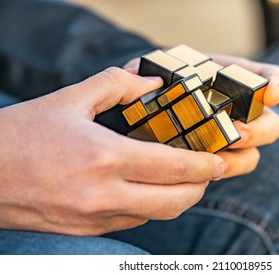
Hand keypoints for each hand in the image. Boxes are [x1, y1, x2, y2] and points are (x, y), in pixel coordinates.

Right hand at [0, 67, 226, 235]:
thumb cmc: (21, 135)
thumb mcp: (69, 99)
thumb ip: (115, 86)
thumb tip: (150, 84)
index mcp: (104, 158)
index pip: (174, 167)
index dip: (205, 166)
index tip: (220, 161)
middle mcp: (103, 194)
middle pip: (174, 201)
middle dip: (201, 187)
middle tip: (210, 172)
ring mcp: (94, 218)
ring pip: (156, 215)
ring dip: (178, 199)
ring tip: (186, 181)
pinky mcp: (86, 230)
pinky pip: (133, 222)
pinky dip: (150, 208)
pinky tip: (149, 191)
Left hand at [124, 53, 278, 179]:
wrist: (153, 109)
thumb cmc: (161, 84)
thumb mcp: (157, 69)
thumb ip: (153, 68)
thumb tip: (139, 75)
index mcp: (232, 81)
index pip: (268, 78)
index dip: (275, 84)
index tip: (270, 93)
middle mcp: (239, 112)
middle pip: (271, 124)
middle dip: (259, 131)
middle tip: (236, 134)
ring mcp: (231, 140)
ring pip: (253, 155)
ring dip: (239, 160)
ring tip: (217, 162)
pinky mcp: (216, 162)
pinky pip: (229, 171)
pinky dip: (221, 173)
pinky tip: (202, 173)